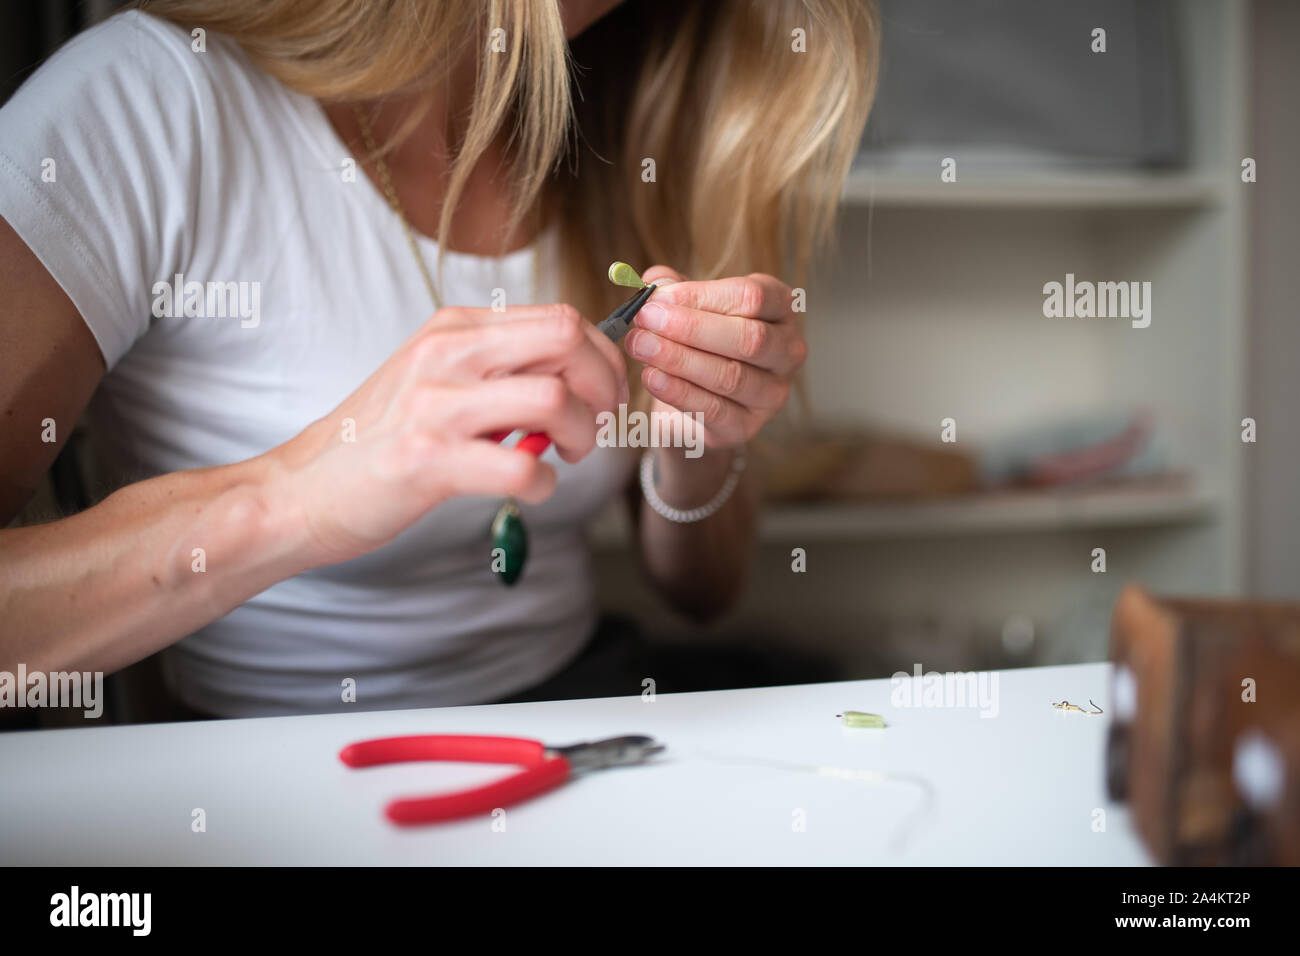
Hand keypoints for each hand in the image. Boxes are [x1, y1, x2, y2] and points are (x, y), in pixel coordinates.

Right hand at [268, 303, 626, 565]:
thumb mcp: (433, 378)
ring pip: (554, 399)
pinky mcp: (428, 461)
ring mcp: (436, 406)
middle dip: (604, 384)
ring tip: (565, 456)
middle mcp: (446, 355)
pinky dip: (543, 485)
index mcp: (453, 328)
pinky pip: (522, 468)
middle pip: (566, 339)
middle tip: (598, 422)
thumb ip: (495, 369)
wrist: (302, 489)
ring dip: (582, 435)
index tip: (604, 391)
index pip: (559, 317)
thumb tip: (573, 375)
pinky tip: (529, 489)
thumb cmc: (379, 439)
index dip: (601, 356)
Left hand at [623, 267, 805, 447]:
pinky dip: (679, 392)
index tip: (659, 298)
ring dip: (679, 359)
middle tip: (646, 320)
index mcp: (779, 308)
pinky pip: (715, 410)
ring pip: (731, 376)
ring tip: (641, 346)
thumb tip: (654, 284)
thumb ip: (673, 290)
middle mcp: (787, 350)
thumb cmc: (698, 339)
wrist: (693, 396)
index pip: (752, 297)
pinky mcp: (747, 426)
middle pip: (749, 338)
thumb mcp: (687, 305)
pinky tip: (652, 377)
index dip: (702, 296)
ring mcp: (772, 392)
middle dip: (691, 328)